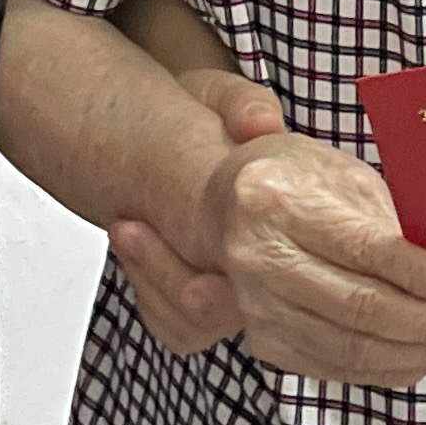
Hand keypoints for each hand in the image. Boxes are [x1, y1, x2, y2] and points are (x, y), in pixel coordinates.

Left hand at [107, 70, 282, 354]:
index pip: (283, 276)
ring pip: (198, 324)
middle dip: (170, 274)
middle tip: (129, 226)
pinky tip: (132, 244)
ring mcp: (240, 294)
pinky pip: (177, 328)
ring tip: (124, 228)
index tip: (193, 274)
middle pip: (229, 310)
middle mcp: (277, 270)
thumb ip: (242, 104)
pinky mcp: (205, 311)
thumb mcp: (221, 96)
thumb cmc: (217, 118)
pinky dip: (147, 291)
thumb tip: (259, 123)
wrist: (193, 141)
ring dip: (152, 280)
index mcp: (301, 223)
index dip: (232, 287)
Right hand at [171, 111, 425, 385]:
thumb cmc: (300, 183)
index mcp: (277, 200)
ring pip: (349, 348)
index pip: (366, 249)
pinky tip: (418, 360)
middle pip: (359, 307)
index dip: (421, 275)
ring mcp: (256, 307)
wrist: (228, 208)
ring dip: (412, 354)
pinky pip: (334, 368)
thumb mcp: (343, 175)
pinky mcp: (263, 342)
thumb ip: (387, 221)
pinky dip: (383, 371)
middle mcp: (258, 257)